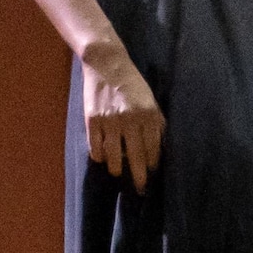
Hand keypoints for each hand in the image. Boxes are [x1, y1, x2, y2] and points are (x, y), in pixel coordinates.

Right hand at [82, 49, 168, 187]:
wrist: (106, 63)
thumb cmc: (132, 82)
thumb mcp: (150, 99)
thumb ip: (156, 121)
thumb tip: (160, 145)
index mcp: (147, 114)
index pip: (153, 148)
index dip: (152, 163)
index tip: (151, 172)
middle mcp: (130, 119)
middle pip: (136, 157)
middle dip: (139, 176)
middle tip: (141, 189)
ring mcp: (109, 121)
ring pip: (113, 157)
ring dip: (117, 169)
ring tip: (118, 172)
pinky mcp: (92, 120)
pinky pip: (95, 147)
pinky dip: (99, 156)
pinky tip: (103, 158)